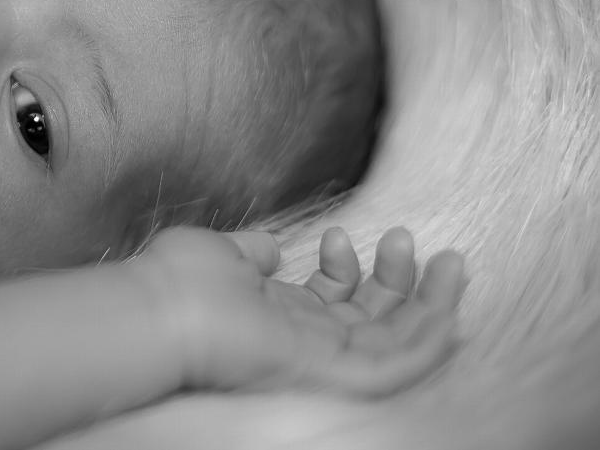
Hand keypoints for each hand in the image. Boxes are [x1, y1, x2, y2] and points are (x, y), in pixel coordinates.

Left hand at [136, 225, 464, 395]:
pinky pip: (401, 365)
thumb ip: (252, 253)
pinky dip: (431, 336)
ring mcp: (322, 361)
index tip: (340, 234)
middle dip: (400, 281)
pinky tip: (448, 300)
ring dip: (430, 303)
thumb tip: (275, 248)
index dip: (351, 270)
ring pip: (397, 344)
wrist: (159, 310)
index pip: (333, 304)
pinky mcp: (336, 373)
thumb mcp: (221, 255)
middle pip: (372, 322)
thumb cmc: (176, 282)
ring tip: (449, 260)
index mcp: (278, 317)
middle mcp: (305, 343)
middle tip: (408, 239)